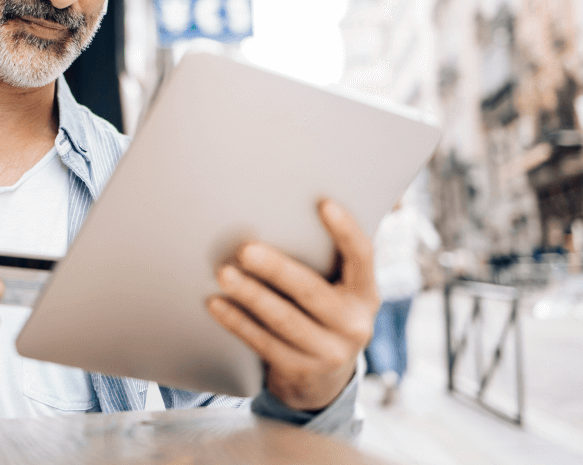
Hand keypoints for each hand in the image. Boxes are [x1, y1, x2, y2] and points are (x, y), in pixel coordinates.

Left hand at [207, 199, 378, 410]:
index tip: (323, 203)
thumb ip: (329, 257)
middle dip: (276, 269)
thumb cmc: (323, 314)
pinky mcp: (300, 371)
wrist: (322, 381)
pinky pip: (263, 343)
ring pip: (283, 320)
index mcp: (366, 294)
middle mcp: (355, 324)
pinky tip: (215, 304)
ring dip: (250, 295)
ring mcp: (329, 353)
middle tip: (245, 249)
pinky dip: (237, 322)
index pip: (362, 257)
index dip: (346, 231)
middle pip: (310, 291)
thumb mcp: (340, 290)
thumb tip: (299, 202)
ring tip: (223, 273)